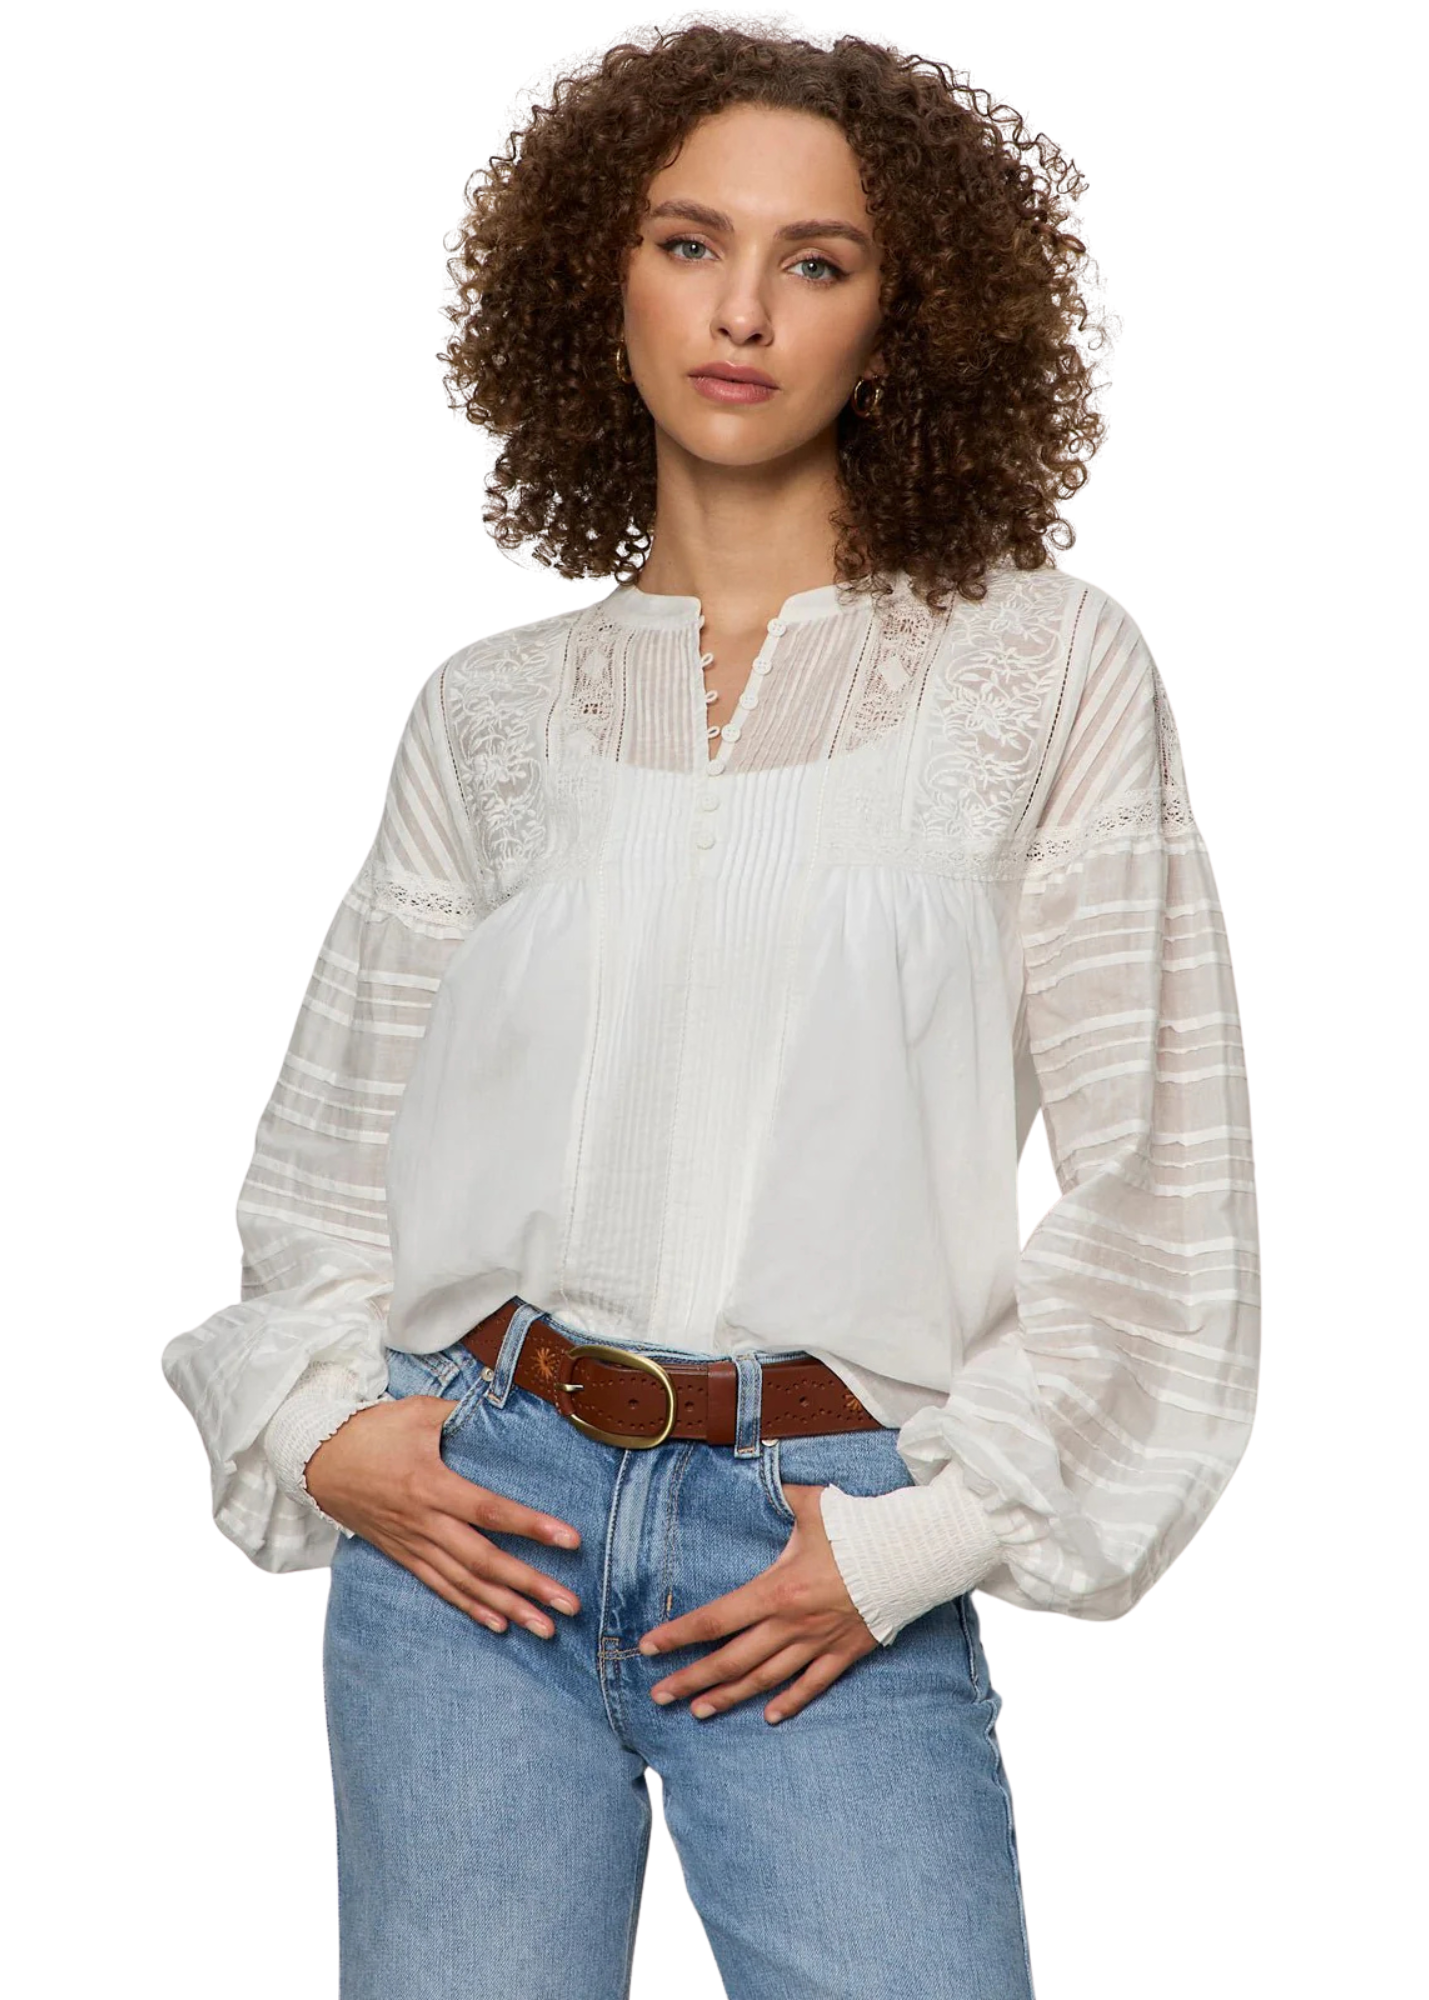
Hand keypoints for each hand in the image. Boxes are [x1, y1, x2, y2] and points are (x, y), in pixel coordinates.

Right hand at [305, 1396, 583, 1637]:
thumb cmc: (372, 1432)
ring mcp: (413, 1544)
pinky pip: (440, 1587)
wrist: (317, 1461)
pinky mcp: (403, 1555)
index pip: (489, 1510)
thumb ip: (461, 1413)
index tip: (570, 1540)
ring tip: (546, 1628)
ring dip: (508, 1608)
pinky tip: (500, 1625)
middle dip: (529, 1584)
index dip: (531, 1526)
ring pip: (465, 1584)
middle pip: (483, 1561)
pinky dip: (470, 1608)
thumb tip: (504, 1404)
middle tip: (570, 1603)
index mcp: (431, 1485)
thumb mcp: (417, 1412)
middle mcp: (424, 1522)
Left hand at [637, 1482, 877, 1724]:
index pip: (717, 1618)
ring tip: (699, 1710)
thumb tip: (764, 1467)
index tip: (650, 1646)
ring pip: (764, 1679)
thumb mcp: (814, 1505)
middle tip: (659, 1695)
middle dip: (691, 1678)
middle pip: (731, 1659)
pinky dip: (789, 1702)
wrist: (910, 1557)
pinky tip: (769, 1717)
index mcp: (776, 1590)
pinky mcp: (844, 1653)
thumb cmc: (859, 1529)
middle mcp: (791, 1624)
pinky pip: (812, 1684)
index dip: (680, 1634)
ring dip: (729, 1696)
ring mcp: (817, 1643)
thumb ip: (783, 1493)